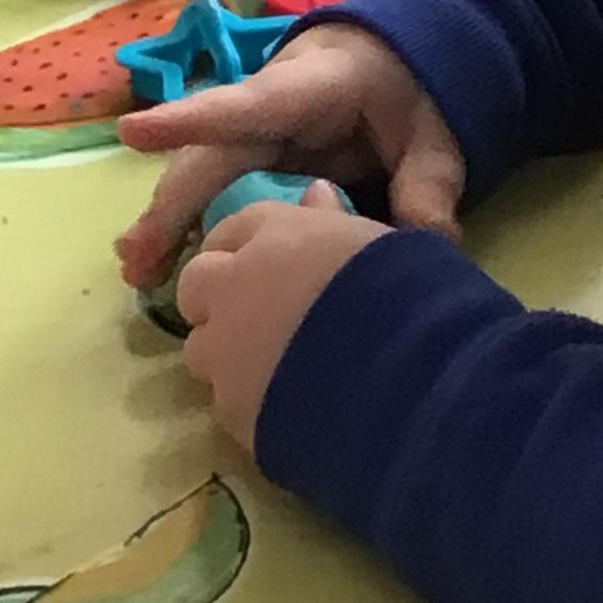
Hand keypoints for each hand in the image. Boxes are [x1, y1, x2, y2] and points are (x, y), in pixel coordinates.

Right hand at [115, 18, 463, 286]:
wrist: (394, 54)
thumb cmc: (407, 85)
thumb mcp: (434, 131)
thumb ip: (429, 183)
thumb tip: (427, 244)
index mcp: (312, 87)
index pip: (247, 104)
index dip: (191, 119)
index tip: (131, 133)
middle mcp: (266, 106)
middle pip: (211, 154)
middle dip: (172, 205)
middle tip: (138, 259)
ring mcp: (254, 131)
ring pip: (202, 173)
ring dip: (168, 220)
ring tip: (139, 272)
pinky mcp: (253, 155)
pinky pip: (215, 189)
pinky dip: (187, 224)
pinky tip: (163, 264)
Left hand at [176, 181, 389, 451]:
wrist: (403, 376)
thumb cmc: (406, 293)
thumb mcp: (381, 241)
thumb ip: (334, 221)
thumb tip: (314, 194)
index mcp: (275, 233)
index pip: (233, 227)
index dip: (245, 246)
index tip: (264, 263)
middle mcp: (234, 284)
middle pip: (196, 284)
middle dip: (217, 296)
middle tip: (260, 315)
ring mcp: (224, 350)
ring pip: (202, 348)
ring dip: (227, 352)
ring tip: (275, 367)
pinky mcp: (230, 408)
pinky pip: (225, 401)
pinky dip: (248, 399)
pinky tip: (287, 406)